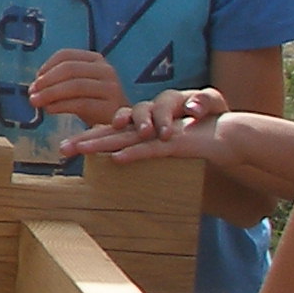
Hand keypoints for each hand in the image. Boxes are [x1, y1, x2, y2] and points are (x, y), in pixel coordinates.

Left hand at [30, 48, 129, 126]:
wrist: (118, 124)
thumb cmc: (91, 101)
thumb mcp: (76, 85)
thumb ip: (57, 81)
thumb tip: (33, 87)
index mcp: (96, 59)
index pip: (66, 55)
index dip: (46, 66)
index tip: (35, 80)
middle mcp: (106, 70)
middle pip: (69, 69)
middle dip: (46, 81)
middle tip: (31, 93)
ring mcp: (111, 88)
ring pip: (74, 86)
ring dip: (50, 94)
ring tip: (35, 102)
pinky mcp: (111, 107)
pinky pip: (81, 104)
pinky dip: (60, 106)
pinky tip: (49, 110)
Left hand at [62, 87, 230, 161]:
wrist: (231, 135)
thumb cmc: (200, 143)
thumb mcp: (169, 149)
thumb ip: (149, 152)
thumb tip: (126, 163)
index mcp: (145, 130)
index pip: (112, 133)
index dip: (90, 139)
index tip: (66, 147)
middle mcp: (149, 129)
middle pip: (111, 133)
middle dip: (86, 141)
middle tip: (62, 149)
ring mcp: (161, 135)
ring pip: (126, 138)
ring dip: (101, 145)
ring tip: (79, 150)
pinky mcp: (177, 143)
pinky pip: (152, 149)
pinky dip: (135, 153)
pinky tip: (117, 159)